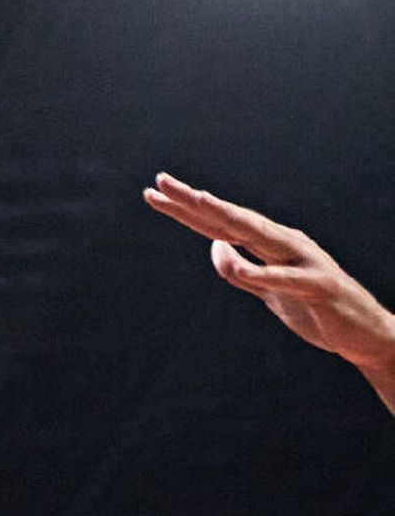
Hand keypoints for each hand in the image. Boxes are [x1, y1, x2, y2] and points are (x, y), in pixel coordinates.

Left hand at [142, 174, 394, 382]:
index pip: (218, 224)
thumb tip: (214, 244)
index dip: (185, 209)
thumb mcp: (267, 292)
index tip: (152, 192)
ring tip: (200, 200)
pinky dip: (263, 272)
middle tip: (162, 180)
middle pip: (232, 219)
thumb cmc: (314, 309)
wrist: (363, 335)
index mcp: (270, 245)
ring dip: (229, 217)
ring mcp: (304, 261)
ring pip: (260, 235)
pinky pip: (287, 279)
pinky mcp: (320, 285)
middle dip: (196, 201)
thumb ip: (240, 271)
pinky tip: (239, 267)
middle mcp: (285, 244)